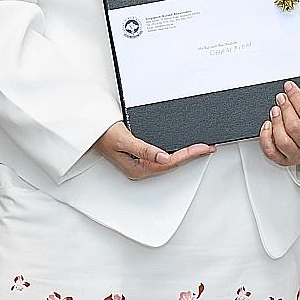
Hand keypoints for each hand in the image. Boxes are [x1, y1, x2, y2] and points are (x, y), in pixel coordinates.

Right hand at [93, 122, 212, 180]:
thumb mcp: (124, 140)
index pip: (170, 162)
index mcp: (138, 168)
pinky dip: (177, 152)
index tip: (202, 148)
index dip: (188, 154)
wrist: (91, 131)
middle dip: (192, 155)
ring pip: (170, 161)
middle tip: (209, 147)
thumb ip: (144, 149)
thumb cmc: (103, 135)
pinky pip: (164, 157)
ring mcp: (142, 164)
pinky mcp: (142, 158)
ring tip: (203, 149)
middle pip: (173, 163)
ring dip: (187, 155)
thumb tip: (164, 157)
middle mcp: (142, 169)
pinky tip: (185, 149)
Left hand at [259, 81, 299, 166]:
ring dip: (276, 122)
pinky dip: (266, 139)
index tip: (289, 87)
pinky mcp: (286, 160)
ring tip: (275, 110)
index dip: (296, 98)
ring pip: (283, 140)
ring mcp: (299, 155)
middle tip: (281, 97)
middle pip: (294, 127)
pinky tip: (268, 126)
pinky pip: (272, 152)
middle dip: (285, 108)